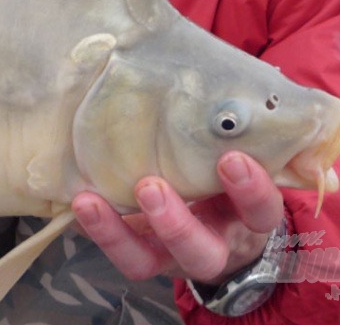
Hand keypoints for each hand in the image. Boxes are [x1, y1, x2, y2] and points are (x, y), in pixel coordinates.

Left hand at [72, 151, 284, 283]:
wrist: (220, 220)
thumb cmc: (229, 174)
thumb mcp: (241, 157)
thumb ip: (234, 133)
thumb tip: (218, 78)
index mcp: (247, 218)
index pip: (260, 211)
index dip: (250, 191)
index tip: (230, 158)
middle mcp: (212, 243)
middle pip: (201, 252)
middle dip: (175, 224)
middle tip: (150, 187)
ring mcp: (171, 255)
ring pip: (146, 262)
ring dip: (118, 234)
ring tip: (91, 201)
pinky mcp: (138, 255)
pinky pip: (113, 252)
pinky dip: (95, 230)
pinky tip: (79, 202)